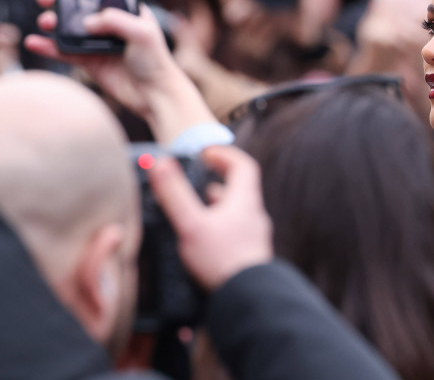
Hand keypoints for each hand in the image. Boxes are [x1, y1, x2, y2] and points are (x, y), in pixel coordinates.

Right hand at [25, 0, 217, 143]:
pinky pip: (64, 52)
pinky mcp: (88, 62)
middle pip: (79, 9)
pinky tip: (34, 43)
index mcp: (126, 12)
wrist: (154, 95)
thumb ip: (115, 20)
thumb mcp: (143, 33)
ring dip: (52, 23)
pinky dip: (48, 47)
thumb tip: (85, 23)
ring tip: (46, 23)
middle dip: (59, 2)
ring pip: (68, 29)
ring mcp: (97, 44)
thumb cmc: (155, 61)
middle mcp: (110, 25)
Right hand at [148, 145, 273, 290]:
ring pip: (235, 211)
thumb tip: (160, 163)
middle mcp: (253, 215)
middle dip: (214, 182)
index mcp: (245, 201)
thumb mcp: (191, 224)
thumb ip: (175, 194)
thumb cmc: (222, 260)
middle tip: (193, 182)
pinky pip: (233, 231)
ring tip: (193, 210)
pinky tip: (201, 240)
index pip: (243, 165)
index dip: (224, 154)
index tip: (205, 154)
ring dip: (215, 206)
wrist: (247, 298)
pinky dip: (217, 227)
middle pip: (238, 188)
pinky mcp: (248, 254)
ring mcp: (253, 236)